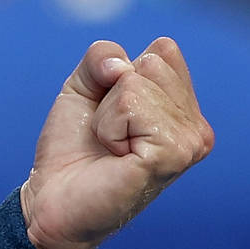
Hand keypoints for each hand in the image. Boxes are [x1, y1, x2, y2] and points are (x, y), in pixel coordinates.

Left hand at [20, 38, 213, 248]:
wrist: (53, 198)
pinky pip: (130, 104)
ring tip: (112, 148)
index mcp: (184, 107)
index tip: (111, 113)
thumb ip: (102, 56)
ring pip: (135, 82)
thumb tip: (121, 66)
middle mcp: (196, 125)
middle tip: (109, 135)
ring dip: (106, 115)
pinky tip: (116, 156)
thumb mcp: (83, 86)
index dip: (118, 73)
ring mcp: (191, 141)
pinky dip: (108, 127)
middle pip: (150, 62)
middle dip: (111, 94)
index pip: (163, 50)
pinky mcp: (173, 154)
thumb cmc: (72, 147)